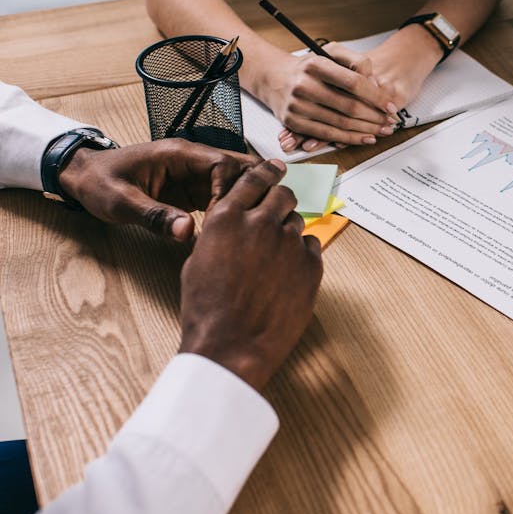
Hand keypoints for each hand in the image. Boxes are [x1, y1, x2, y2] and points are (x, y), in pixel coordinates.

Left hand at [58, 139, 259, 240]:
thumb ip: (155, 216)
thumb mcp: (122, 203)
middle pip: (240, 167)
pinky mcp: (194, 190)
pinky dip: (235, 209)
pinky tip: (239, 228)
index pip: (224, 163)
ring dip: (247, 200)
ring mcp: (196, 174)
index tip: (225, 216)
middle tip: (258, 218)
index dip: (232, 189)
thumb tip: (187, 233)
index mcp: (178, 154)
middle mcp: (193, 160)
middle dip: (253, 190)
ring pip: (237, 181)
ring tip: (256, 224)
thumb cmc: (100, 183)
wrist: (85, 177)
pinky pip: (224, 195)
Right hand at [178, 160, 322, 389]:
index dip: (266, 171)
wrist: (231, 345)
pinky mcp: (311, 266)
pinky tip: (287, 274)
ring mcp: (289, 244)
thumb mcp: (200, 259)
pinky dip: (301, 255)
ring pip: (297, 222)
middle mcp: (261, 223)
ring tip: (274, 257)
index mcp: (227, 217)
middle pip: (283, 194)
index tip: (275, 168)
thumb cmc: (208, 308)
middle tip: (278, 212)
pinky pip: (311, 247)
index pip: (254, 178)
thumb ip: (222, 231)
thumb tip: (237, 221)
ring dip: (288, 231)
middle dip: (281, 200)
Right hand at [278, 31, 441, 151]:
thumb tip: (376, 83)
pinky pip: (328, 135)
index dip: (376, 96)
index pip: (353, 82)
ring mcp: (297, 106)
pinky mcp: (294, 122)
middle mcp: (304, 85)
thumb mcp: (330, 54)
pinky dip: (350, 139)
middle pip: (349, 106)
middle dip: (375, 117)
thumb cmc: (310, 68)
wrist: (273, 77)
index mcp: (316, 65)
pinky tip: (366, 138)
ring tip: (383, 131)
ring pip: (341, 123)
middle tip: (391, 122)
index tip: (390, 106)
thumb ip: (356, 61)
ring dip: (366, 130)